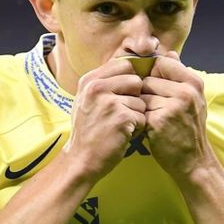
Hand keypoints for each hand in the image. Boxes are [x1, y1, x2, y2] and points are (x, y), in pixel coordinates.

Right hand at [66, 58, 145, 180]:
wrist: (80, 159)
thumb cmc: (88, 130)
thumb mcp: (87, 99)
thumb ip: (104, 82)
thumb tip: (131, 65)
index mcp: (89, 80)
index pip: (124, 64)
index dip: (130, 79)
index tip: (126, 94)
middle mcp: (97, 87)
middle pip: (136, 81)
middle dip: (135, 98)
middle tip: (123, 113)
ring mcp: (109, 102)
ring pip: (141, 101)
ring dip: (136, 115)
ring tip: (120, 126)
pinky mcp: (122, 118)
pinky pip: (143, 117)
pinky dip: (137, 129)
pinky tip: (123, 135)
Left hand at [141, 51, 211, 179]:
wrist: (194, 162)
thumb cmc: (189, 129)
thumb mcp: (192, 98)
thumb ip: (179, 74)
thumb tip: (168, 52)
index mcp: (193, 82)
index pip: (161, 62)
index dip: (150, 72)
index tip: (149, 86)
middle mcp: (186, 91)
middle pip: (148, 79)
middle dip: (144, 93)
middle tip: (150, 108)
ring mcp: (173, 105)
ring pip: (141, 95)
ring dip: (140, 106)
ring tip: (149, 118)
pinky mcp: (159, 120)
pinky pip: (138, 110)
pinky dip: (138, 118)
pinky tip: (145, 128)